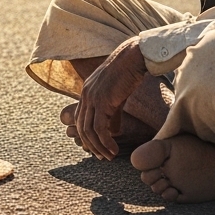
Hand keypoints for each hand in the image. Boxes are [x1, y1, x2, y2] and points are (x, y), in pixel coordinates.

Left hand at [76, 36, 147, 159]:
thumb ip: (112, 111)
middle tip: (103, 157)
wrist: (134, 57)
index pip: (80, 119)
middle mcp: (85, 94)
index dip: (87, 136)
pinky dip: (105, 142)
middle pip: (82, 128)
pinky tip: (113, 149)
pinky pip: (99, 128)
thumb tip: (112, 130)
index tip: (98, 148)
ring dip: (98, 147)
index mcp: (86, 91)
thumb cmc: (129, 73)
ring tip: (109, 156)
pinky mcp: (102, 101)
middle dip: (91, 145)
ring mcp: (91, 97)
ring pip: (89, 130)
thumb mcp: (117, 95)